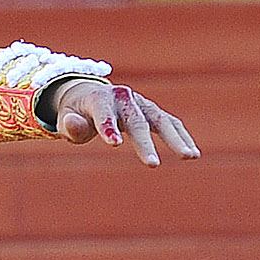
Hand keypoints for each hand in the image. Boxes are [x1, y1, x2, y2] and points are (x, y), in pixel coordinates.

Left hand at [51, 79, 198, 165]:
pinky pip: (170, 122)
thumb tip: (72, 125)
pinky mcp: (152, 111)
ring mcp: (141, 103)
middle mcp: (124, 97)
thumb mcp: (66, 118)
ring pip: (161, 120)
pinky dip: (181, 136)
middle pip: (136, 121)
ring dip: (176, 139)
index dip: (107, 127)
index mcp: (100, 99)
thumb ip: (70, 125)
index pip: (104, 114)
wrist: (91, 94)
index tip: (113, 145)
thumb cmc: (76, 112)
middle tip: (152, 165)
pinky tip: (192, 152)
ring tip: (190, 156)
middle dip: (145, 143)